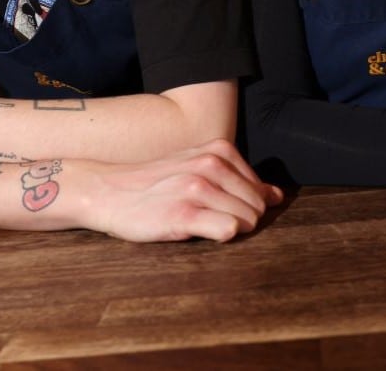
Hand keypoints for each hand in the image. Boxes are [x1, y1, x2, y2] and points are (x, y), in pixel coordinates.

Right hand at [81, 138, 284, 241]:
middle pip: (258, 207)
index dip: (246, 206)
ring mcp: (197, 189)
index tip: (222, 209)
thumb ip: (238, 179)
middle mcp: (210, 165)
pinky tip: (198, 231)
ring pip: (247, 220)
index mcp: (218, 151)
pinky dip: (221, 235)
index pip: (261, 189)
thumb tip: (277, 195)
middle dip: (242, 220)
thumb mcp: (198, 167)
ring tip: (200, 224)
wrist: (108, 191)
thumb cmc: (156, 183)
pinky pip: (227, 230)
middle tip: (210, 219)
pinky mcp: (183, 215)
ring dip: (230, 230)